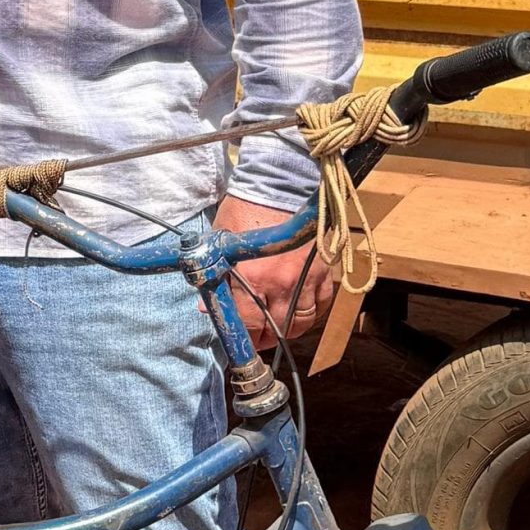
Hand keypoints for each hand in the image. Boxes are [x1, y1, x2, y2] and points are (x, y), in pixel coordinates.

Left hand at [217, 194, 331, 345]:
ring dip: (291, 330)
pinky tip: (302, 315)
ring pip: (304, 320)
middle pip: (279, 328)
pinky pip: (322, 303)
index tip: (242, 344)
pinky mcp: (323, 269)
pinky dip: (313, 314)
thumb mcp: (220, 243)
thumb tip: (206, 306)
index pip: (250, 324)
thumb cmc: (244, 211)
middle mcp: (282, 283)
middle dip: (267, 338)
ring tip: (281, 330)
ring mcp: (307, 278)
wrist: (277, 185)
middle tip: (260, 338)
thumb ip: (217, 278)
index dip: (246, 339)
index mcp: (253, 278)